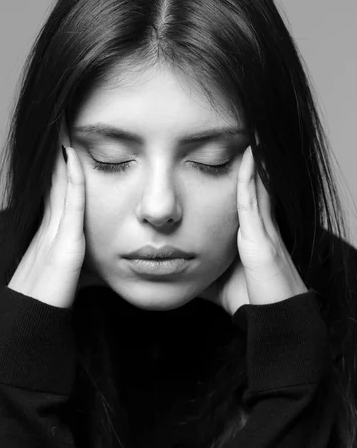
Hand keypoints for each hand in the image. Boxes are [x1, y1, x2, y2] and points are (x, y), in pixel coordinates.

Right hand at [7, 118, 106, 308]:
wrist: (33, 317)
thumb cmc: (51, 299)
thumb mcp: (70, 273)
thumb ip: (83, 261)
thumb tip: (105, 259)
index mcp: (53, 230)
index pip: (60, 190)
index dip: (64, 166)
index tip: (71, 143)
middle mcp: (51, 224)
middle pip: (57, 178)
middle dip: (62, 151)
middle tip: (65, 121)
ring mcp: (55, 230)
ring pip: (61, 183)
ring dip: (65, 154)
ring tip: (67, 125)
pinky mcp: (63, 242)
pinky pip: (69, 203)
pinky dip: (72, 178)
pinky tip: (74, 156)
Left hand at [199, 146, 308, 316]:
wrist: (272, 317)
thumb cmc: (247, 298)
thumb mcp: (215, 276)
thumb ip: (199, 264)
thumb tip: (174, 263)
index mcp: (248, 233)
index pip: (238, 197)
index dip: (234, 175)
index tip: (224, 153)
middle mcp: (257, 226)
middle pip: (248, 184)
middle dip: (243, 159)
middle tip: (241, 131)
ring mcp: (261, 229)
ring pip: (254, 185)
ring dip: (250, 159)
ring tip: (246, 130)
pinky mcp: (261, 237)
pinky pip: (254, 201)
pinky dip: (251, 177)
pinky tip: (249, 154)